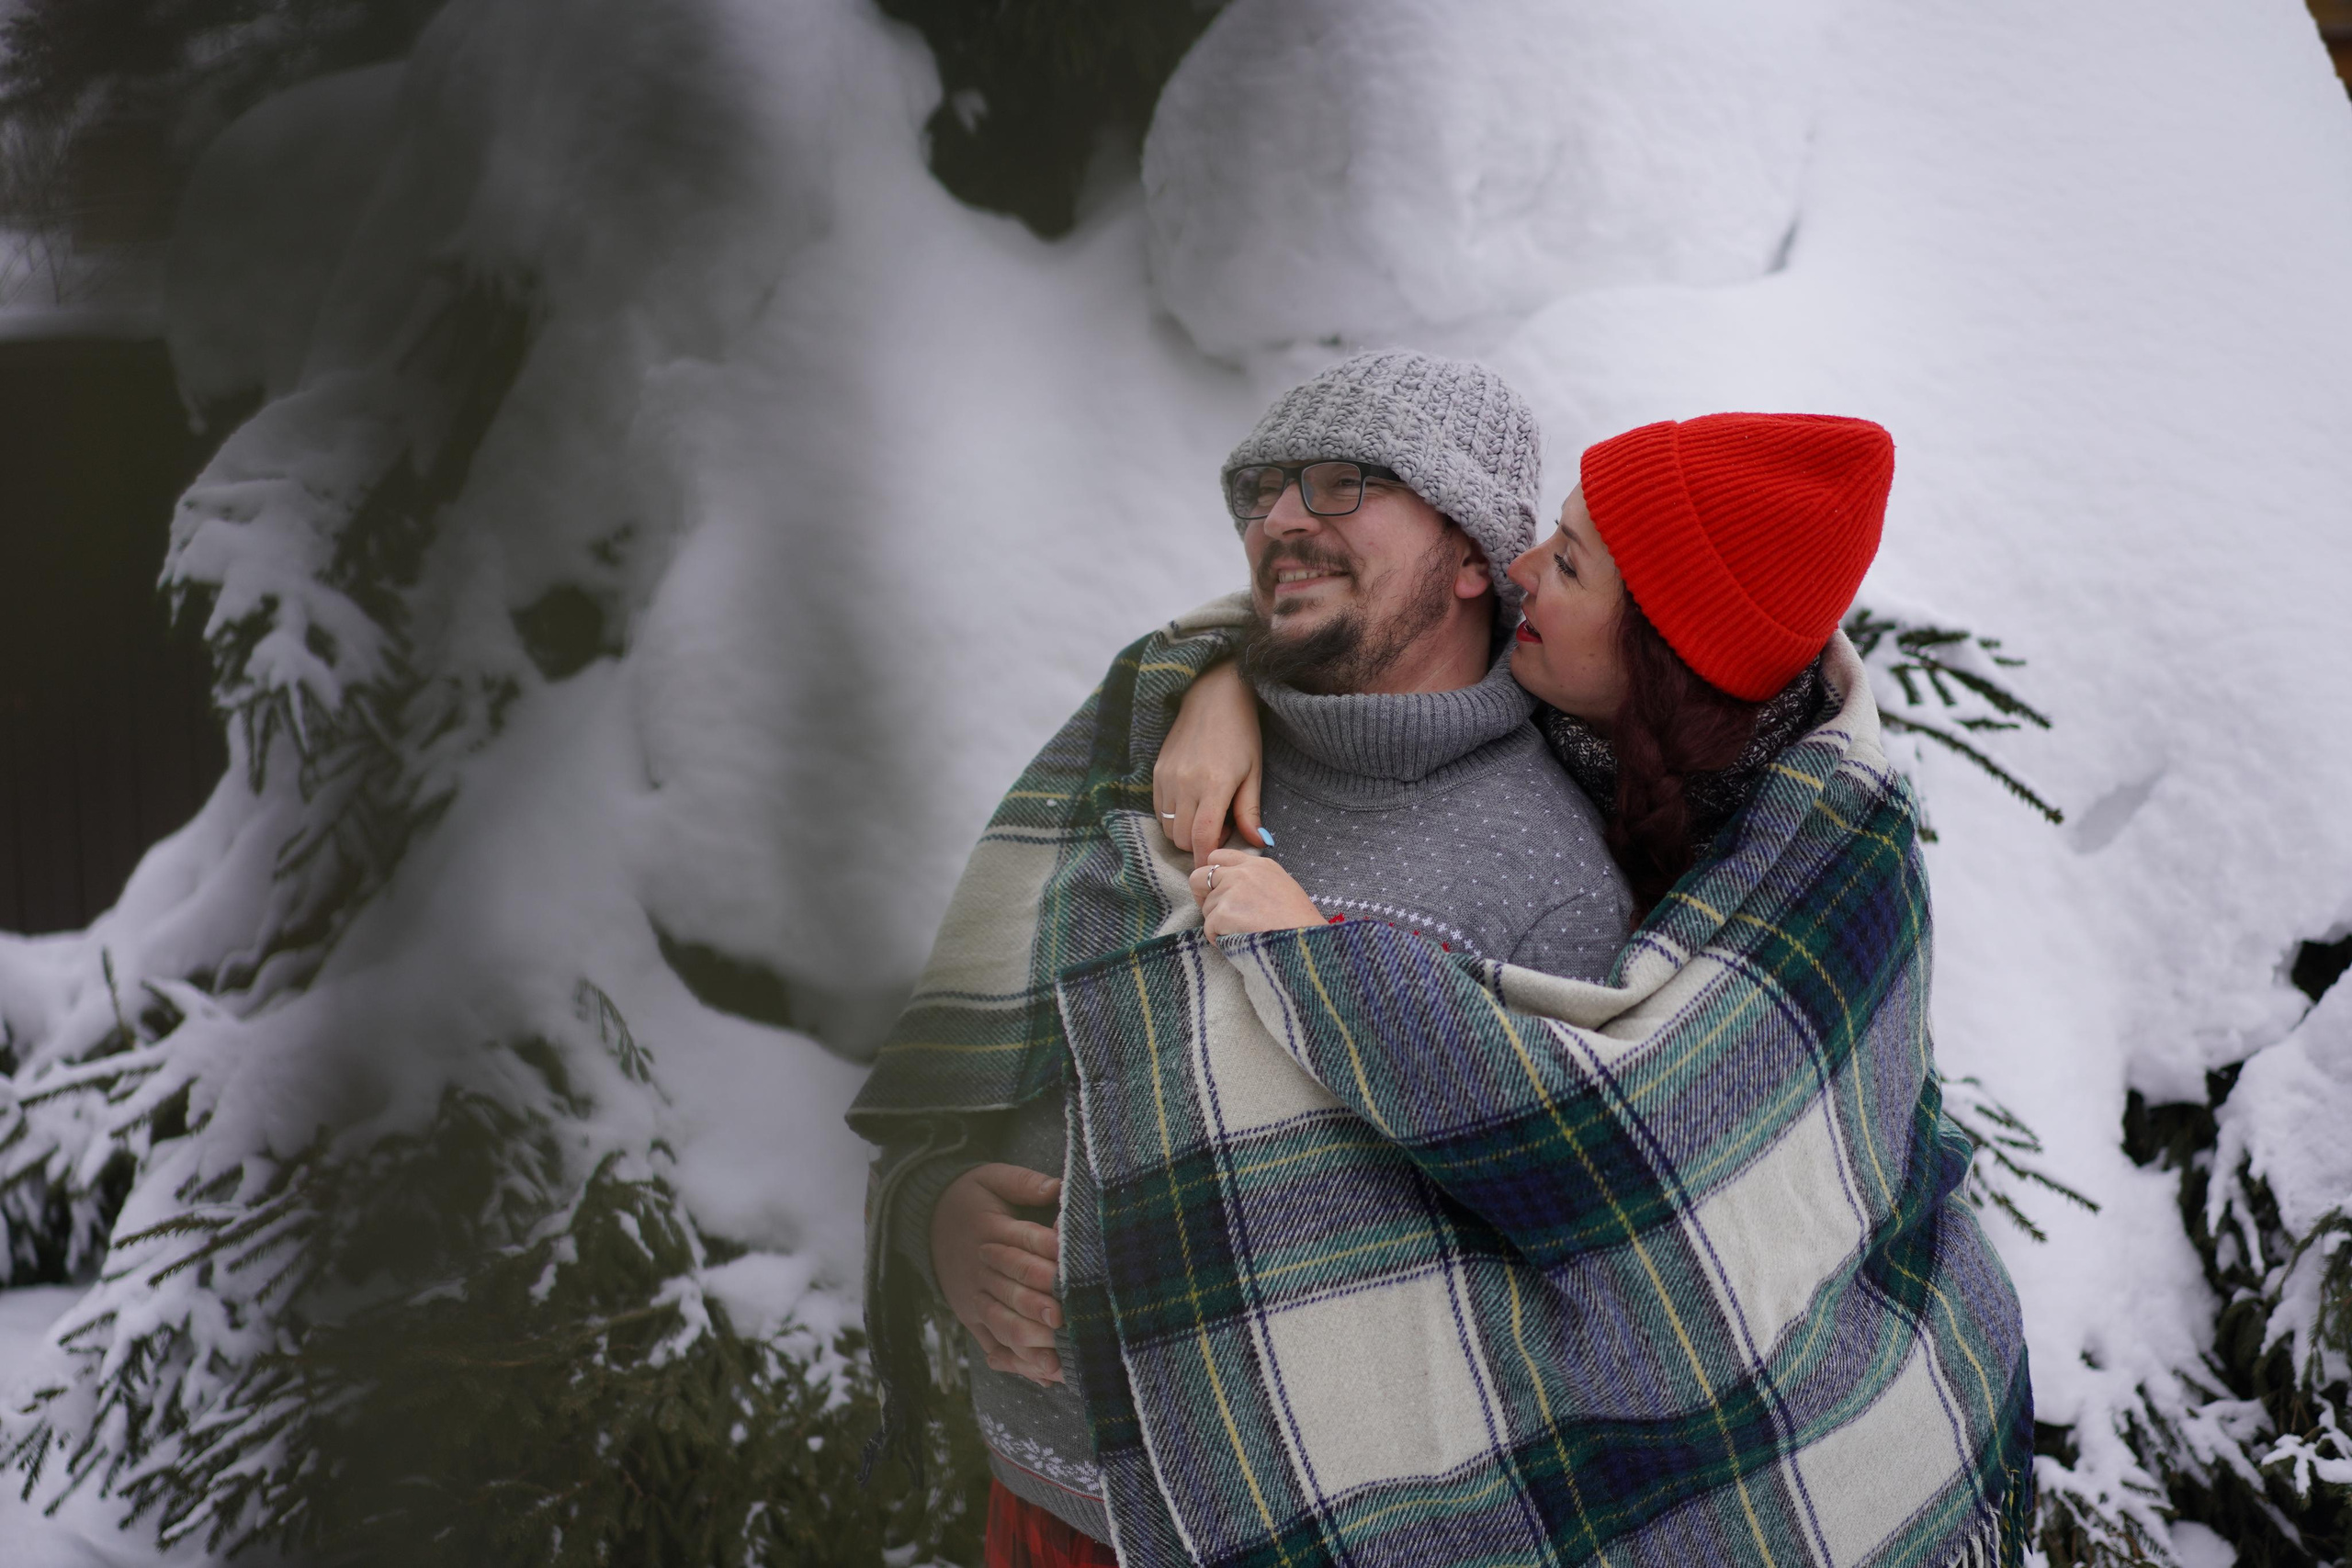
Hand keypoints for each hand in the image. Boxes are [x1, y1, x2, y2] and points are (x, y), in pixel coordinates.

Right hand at [930, 1164, 1064, 1383]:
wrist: (922, 1222)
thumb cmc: (969, 1197)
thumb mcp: (992, 1178)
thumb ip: (1025, 1183)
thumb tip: (1058, 1187)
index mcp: (989, 1229)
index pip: (1023, 1241)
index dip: (1047, 1252)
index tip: (1069, 1263)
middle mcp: (981, 1267)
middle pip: (1012, 1286)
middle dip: (1037, 1303)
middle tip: (1062, 1317)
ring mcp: (973, 1296)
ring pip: (1002, 1321)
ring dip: (1028, 1340)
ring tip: (1055, 1360)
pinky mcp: (970, 1317)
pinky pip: (991, 1342)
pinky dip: (1015, 1361)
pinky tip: (1042, 1376)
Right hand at [1154, 660, 1266, 854]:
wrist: (1213, 696)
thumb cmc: (1241, 733)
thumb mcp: (1253, 772)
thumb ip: (1250, 811)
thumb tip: (1256, 844)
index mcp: (1214, 785)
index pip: (1201, 837)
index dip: (1205, 857)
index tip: (1213, 863)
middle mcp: (1185, 783)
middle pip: (1181, 838)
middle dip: (1198, 844)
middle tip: (1220, 827)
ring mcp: (1167, 777)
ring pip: (1168, 827)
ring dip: (1185, 831)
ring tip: (1206, 813)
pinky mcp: (1157, 772)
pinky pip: (1159, 810)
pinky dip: (1173, 817)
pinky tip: (1191, 803)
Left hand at [1190, 847, 1325, 938]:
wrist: (1304, 942)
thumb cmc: (1299, 921)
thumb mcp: (1283, 886)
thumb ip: (1257, 879)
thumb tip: (1236, 888)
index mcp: (1257, 864)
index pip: (1217, 856)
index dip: (1214, 875)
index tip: (1218, 890)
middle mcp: (1241, 873)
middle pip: (1200, 876)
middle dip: (1202, 894)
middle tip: (1215, 911)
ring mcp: (1230, 892)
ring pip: (1207, 908)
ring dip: (1217, 923)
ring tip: (1242, 933)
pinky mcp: (1223, 914)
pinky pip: (1208, 929)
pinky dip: (1218, 939)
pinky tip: (1238, 942)